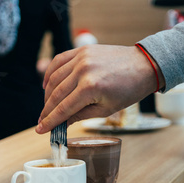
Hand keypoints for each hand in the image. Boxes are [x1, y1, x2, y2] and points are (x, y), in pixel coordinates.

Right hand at [36, 44, 163, 133]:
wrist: (143, 66)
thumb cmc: (129, 90)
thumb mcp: (106, 109)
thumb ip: (80, 115)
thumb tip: (62, 123)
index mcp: (91, 88)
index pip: (64, 108)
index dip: (50, 121)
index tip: (40, 130)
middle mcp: (83, 70)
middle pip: (56, 94)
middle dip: (46, 110)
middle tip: (42, 121)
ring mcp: (81, 57)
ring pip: (54, 78)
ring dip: (47, 94)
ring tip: (46, 107)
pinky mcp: (82, 50)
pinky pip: (59, 61)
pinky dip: (50, 74)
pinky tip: (47, 85)